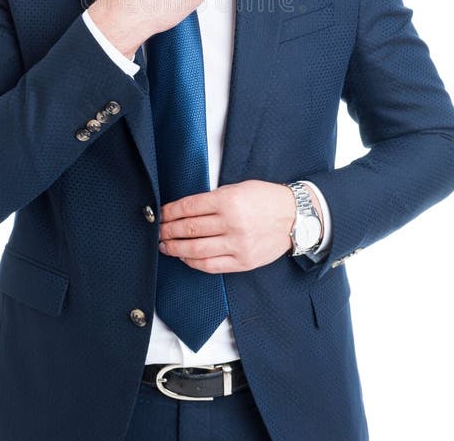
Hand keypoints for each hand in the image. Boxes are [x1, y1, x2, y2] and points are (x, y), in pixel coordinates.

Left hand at [158, 180, 300, 272]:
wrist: (295, 217)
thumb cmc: (265, 199)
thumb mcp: (238, 188)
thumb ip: (213, 199)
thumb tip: (185, 210)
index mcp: (229, 200)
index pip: (189, 207)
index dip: (170, 212)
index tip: (161, 214)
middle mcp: (232, 223)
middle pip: (189, 229)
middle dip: (168, 231)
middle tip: (158, 231)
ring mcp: (237, 245)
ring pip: (196, 250)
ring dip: (176, 248)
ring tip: (165, 246)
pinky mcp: (243, 261)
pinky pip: (211, 265)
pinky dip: (194, 262)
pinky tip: (185, 258)